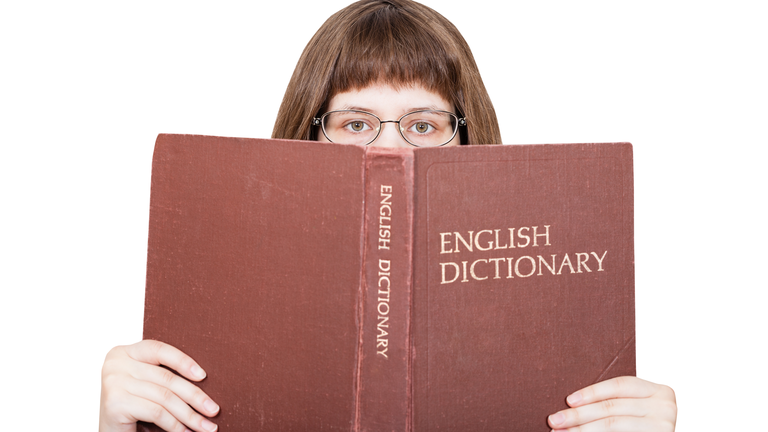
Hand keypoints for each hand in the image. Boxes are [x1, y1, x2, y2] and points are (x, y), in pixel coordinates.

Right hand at [99, 340, 219, 431]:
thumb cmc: (132, 410)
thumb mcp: (148, 386)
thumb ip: (165, 376)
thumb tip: (203, 377)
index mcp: (124, 353)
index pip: (160, 350)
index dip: (184, 362)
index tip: (204, 376)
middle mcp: (115, 363)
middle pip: (166, 378)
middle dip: (195, 396)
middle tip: (213, 410)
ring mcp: (113, 382)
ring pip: (165, 397)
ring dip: (189, 415)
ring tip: (205, 427)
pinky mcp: (114, 404)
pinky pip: (156, 412)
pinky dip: (175, 425)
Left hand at [547, 376, 675, 431]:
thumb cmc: (638, 426)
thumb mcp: (630, 408)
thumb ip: (611, 401)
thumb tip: (570, 401)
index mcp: (660, 392)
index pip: (620, 385)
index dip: (593, 391)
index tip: (568, 400)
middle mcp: (667, 408)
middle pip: (613, 407)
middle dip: (579, 415)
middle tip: (554, 420)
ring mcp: (664, 427)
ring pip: (612, 424)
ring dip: (581, 429)